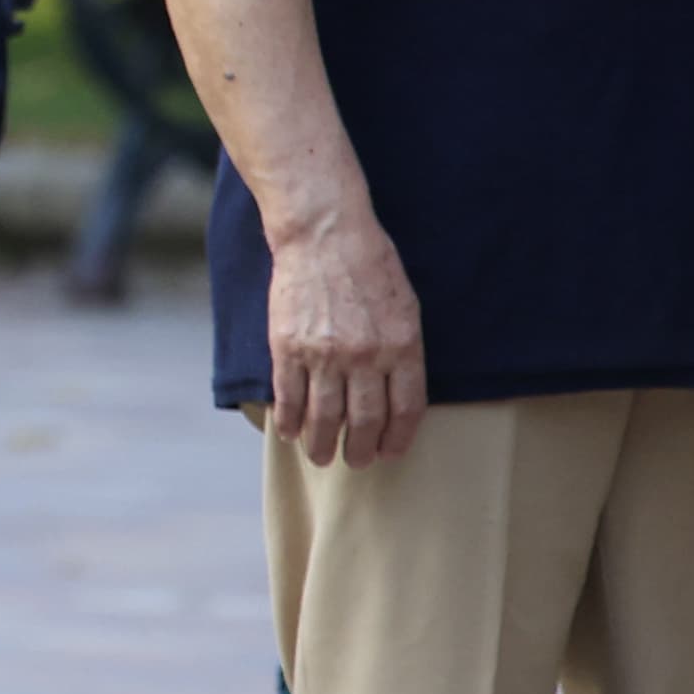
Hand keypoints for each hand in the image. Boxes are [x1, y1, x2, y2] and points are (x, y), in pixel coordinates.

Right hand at [260, 199, 425, 467]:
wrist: (323, 232)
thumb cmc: (369, 265)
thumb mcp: (405, 307)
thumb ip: (403, 352)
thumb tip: (394, 396)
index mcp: (402, 346)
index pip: (404, 411)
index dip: (396, 439)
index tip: (388, 453)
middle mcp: (365, 356)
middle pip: (364, 422)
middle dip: (359, 450)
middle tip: (354, 462)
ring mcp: (324, 353)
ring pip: (324, 417)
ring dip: (322, 444)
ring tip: (320, 455)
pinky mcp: (288, 346)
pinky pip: (289, 397)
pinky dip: (289, 420)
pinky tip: (290, 431)